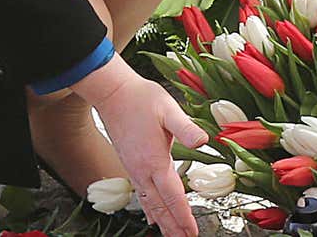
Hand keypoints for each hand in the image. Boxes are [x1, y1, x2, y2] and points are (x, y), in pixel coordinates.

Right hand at [73, 56, 207, 235]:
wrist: (113, 93)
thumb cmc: (142, 98)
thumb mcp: (168, 108)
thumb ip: (185, 127)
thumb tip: (203, 140)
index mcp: (155, 160)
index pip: (173, 196)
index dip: (183, 216)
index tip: (192, 231)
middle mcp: (142, 170)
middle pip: (161, 207)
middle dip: (173, 226)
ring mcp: (134, 169)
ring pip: (150, 204)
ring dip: (162, 222)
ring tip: (171, 236)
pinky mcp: (130, 164)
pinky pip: (141, 195)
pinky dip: (149, 210)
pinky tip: (151, 218)